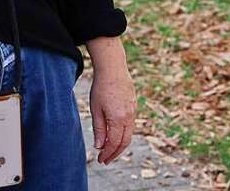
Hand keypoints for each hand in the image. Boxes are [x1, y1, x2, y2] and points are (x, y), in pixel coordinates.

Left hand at [88, 41, 135, 164]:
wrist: (113, 70)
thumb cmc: (101, 87)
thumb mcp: (96, 108)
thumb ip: (99, 128)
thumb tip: (99, 146)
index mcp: (118, 119)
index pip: (114, 143)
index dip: (107, 153)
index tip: (101, 159)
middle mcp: (129, 118)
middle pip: (124, 142)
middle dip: (114, 153)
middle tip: (105, 160)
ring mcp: (133, 113)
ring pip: (129, 135)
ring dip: (120, 145)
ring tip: (109, 151)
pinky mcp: (134, 108)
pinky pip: (130, 126)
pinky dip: (123, 135)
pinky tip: (116, 136)